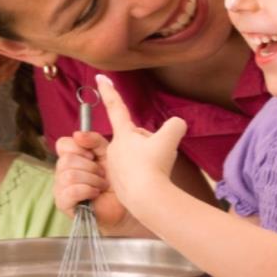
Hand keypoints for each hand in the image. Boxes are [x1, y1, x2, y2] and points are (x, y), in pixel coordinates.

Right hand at [53, 131, 132, 230]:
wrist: (122, 206)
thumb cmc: (114, 180)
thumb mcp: (108, 154)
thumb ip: (94, 140)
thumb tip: (77, 134)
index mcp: (71, 157)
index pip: (62, 144)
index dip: (78, 148)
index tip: (92, 156)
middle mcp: (61, 171)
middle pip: (66, 160)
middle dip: (90, 167)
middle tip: (102, 175)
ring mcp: (60, 188)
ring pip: (69, 175)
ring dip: (91, 180)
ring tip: (101, 185)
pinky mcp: (62, 203)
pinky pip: (70, 191)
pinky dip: (87, 190)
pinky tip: (95, 193)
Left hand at [93, 75, 187, 206]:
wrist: (148, 199)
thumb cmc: (154, 165)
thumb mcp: (170, 138)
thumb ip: (175, 125)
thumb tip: (177, 125)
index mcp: (123, 135)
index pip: (116, 107)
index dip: (109, 91)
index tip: (99, 77)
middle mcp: (114, 149)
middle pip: (137, 138)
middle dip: (150, 142)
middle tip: (158, 155)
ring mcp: (116, 168)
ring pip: (138, 156)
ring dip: (150, 160)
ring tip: (155, 170)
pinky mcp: (120, 185)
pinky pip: (137, 174)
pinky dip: (147, 175)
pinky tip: (152, 182)